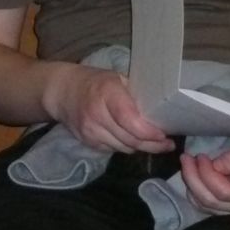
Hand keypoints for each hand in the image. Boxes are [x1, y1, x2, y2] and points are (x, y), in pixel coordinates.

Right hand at [42, 64, 172, 152]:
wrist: (62, 91)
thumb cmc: (95, 82)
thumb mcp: (117, 79)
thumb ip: (136, 94)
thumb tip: (163, 110)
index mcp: (107, 93)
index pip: (131, 121)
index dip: (150, 133)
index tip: (165, 134)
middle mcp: (96, 114)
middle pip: (131, 139)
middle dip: (153, 145)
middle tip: (167, 144)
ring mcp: (90, 130)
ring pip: (124, 148)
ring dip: (140, 147)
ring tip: (152, 142)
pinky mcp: (87, 142)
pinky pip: (113, 150)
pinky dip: (125, 146)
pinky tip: (130, 139)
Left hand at [180, 144, 229, 214]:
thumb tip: (215, 166)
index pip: (223, 191)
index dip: (207, 174)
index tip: (201, 156)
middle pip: (211, 201)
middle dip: (193, 178)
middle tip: (186, 157)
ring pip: (208, 206)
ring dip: (193, 185)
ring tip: (188, 165)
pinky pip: (210, 207)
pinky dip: (197, 193)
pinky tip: (194, 178)